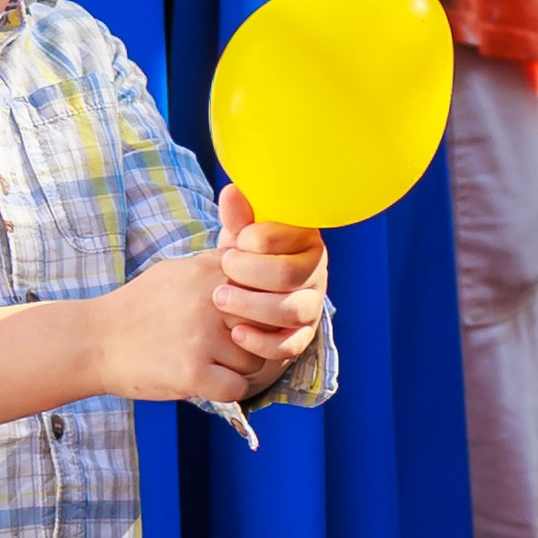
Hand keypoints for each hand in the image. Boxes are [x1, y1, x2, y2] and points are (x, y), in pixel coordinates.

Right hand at [99, 250, 261, 405]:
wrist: (94, 341)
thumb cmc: (138, 307)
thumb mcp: (177, 271)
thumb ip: (217, 266)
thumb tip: (252, 259)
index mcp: (210, 272)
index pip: (267, 290)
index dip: (260, 310)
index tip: (242, 320)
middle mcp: (210, 301)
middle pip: (266, 326)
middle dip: (253, 340)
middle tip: (226, 346)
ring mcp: (201, 337)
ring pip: (253, 362)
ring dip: (234, 368)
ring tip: (203, 361)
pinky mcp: (192, 372)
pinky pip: (236, 389)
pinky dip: (223, 391)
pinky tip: (201, 380)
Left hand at [211, 184, 327, 375]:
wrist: (248, 296)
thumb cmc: (245, 258)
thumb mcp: (240, 236)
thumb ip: (238, 217)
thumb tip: (232, 193)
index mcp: (305, 239)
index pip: (284, 236)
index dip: (255, 241)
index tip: (235, 242)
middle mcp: (316, 272)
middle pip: (287, 275)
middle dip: (248, 273)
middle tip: (223, 269)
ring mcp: (312, 306)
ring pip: (291, 311)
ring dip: (251, 306)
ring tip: (221, 298)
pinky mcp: (303, 336)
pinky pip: (290, 345)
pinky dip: (262, 342)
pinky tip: (237, 333)